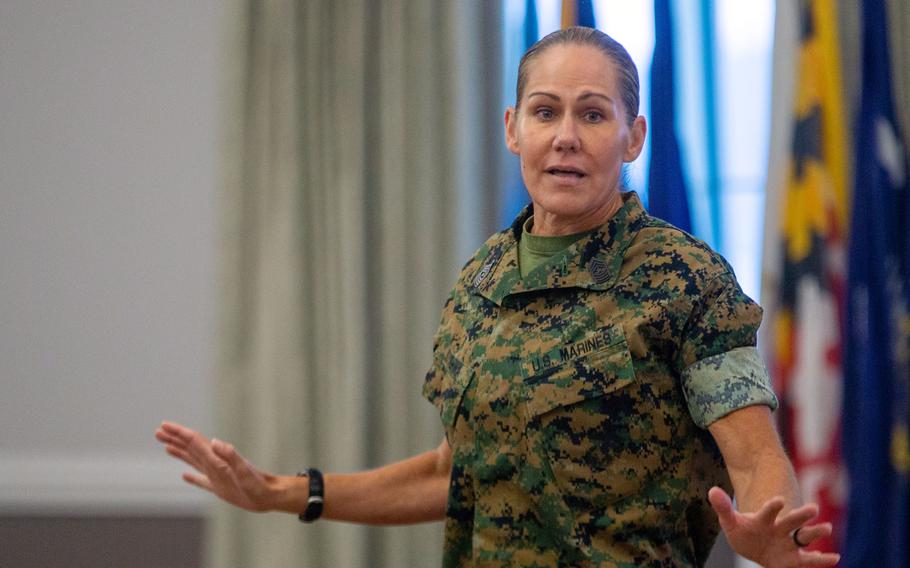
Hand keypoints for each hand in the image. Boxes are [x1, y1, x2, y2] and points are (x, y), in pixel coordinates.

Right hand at [155, 421, 287, 511]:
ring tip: (166, 446)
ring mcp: (217, 475)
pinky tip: (184, 476)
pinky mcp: (220, 487)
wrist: (270, 495)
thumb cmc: (258, 484)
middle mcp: (215, 463)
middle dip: (175, 439)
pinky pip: (201, 480)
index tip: (164, 425)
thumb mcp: (243, 471)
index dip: (179, 433)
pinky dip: (192, 477)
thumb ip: (231, 455)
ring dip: (180, 452)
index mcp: (217, 458)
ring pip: (193, 460)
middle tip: (158, 431)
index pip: (194, 441)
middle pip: (191, 447)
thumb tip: (214, 441)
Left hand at [708, 486, 839, 566]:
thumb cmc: (744, 530)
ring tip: (827, 528)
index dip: (772, 506)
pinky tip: (835, 558)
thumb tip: (712, 491)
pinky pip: (809, 560)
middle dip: (801, 515)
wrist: (754, 545)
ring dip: (815, 533)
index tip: (778, 499)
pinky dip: (821, 559)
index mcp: (764, 519)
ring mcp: (789, 543)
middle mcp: (780, 529)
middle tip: (813, 508)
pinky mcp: (795, 558)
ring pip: (804, 537)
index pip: (768, 511)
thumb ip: (723, 508)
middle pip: (791, 521)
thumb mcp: (730, 521)